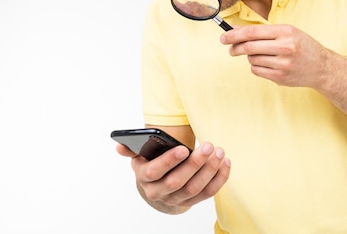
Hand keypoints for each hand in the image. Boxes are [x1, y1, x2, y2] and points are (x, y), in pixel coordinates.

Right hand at [116, 142, 230, 212]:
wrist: (159, 186)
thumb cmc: (152, 164)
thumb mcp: (140, 156)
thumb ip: (132, 149)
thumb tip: (120, 147)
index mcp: (146, 178)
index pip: (156, 172)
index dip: (169, 161)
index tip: (183, 148)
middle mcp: (160, 192)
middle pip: (179, 181)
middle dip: (195, 163)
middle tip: (208, 146)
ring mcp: (177, 199)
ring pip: (195, 188)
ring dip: (210, 170)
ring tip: (219, 152)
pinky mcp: (193, 201)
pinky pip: (208, 193)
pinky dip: (219, 179)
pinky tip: (225, 162)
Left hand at [220, 24, 329, 87]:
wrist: (322, 67)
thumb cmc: (303, 46)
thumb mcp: (287, 32)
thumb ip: (263, 31)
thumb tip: (236, 30)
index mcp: (286, 32)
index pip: (253, 32)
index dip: (235, 34)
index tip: (224, 36)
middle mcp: (285, 47)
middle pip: (249, 47)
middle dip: (235, 47)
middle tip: (230, 48)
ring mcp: (283, 64)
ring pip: (252, 59)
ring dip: (251, 57)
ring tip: (264, 55)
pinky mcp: (280, 77)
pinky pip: (257, 71)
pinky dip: (257, 66)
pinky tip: (268, 64)